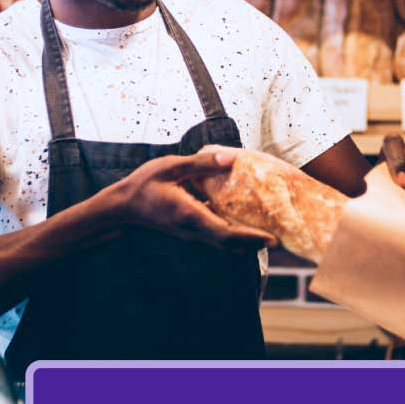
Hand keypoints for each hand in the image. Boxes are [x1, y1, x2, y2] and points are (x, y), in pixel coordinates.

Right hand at [113, 151, 277, 252]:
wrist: (122, 207)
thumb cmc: (144, 185)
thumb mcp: (171, 167)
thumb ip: (201, 164)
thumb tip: (231, 158)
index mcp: (190, 216)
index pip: (225, 234)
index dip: (250, 238)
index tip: (271, 238)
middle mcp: (193, 231)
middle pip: (231, 245)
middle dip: (256, 244)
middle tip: (282, 239)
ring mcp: (192, 234)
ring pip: (225, 245)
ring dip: (247, 243)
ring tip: (271, 235)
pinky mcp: (191, 232)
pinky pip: (217, 238)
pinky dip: (234, 236)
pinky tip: (246, 224)